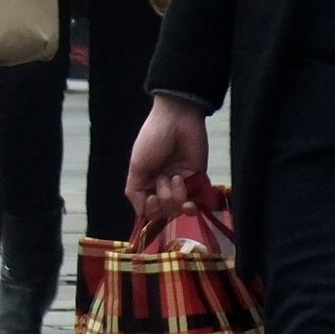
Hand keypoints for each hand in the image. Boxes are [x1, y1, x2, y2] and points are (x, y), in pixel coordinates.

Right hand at [126, 94, 210, 220]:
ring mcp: (182, 184)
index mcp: (146, 182)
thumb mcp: (137, 165)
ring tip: (178, 178)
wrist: (178, 119)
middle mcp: (163, 186)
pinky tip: (191, 202)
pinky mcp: (199, 180)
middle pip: (164, 211)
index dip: (150, 210)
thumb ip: (135, 191)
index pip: (147, 209)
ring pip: (180, 208)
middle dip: (164, 200)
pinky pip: (198, 202)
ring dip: (178, 198)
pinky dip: (194, 206)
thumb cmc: (153, 139)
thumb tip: (141, 214)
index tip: (152, 199)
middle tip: (165, 179)